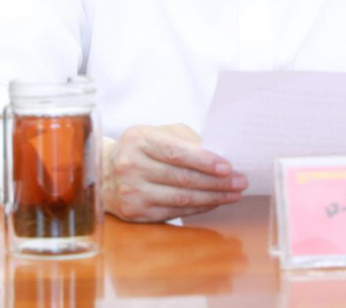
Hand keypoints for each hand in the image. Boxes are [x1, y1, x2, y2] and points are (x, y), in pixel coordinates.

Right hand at [102, 124, 247, 221]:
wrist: (105, 173)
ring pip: (181, 198)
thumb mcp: (158, 133)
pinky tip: (214, 202)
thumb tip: (219, 154)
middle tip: (240, 182)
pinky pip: (174, 212)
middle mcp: (131, 166)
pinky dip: (198, 208)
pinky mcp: (135, 213)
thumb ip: (186, 140)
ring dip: (212, 197)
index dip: (204, 161)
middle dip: (216, 182)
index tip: (228, 167)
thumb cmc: (141, 149)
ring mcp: (131, 192)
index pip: (176, 152)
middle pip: (182, 178)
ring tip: (234, 194)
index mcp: (139, 140)